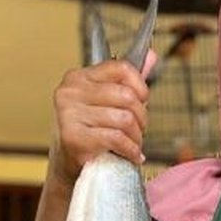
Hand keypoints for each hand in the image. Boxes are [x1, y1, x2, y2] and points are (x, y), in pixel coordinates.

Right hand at [49, 52, 156, 188]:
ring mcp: (69, 114)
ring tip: (135, 145)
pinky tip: (133, 155)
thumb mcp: (107, 102)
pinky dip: (131, 150)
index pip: (120, 67)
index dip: (140, 85)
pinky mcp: (73, 137)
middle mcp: (70, 92)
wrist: (68, 164)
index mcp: (79, 77)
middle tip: (139, 130)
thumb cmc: (91, 130)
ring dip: (137, 137)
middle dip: (141, 117)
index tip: (143, 100)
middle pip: (126, 96)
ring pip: (124, 119)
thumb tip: (152, 56)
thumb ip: (128, 80)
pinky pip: (116, 138)